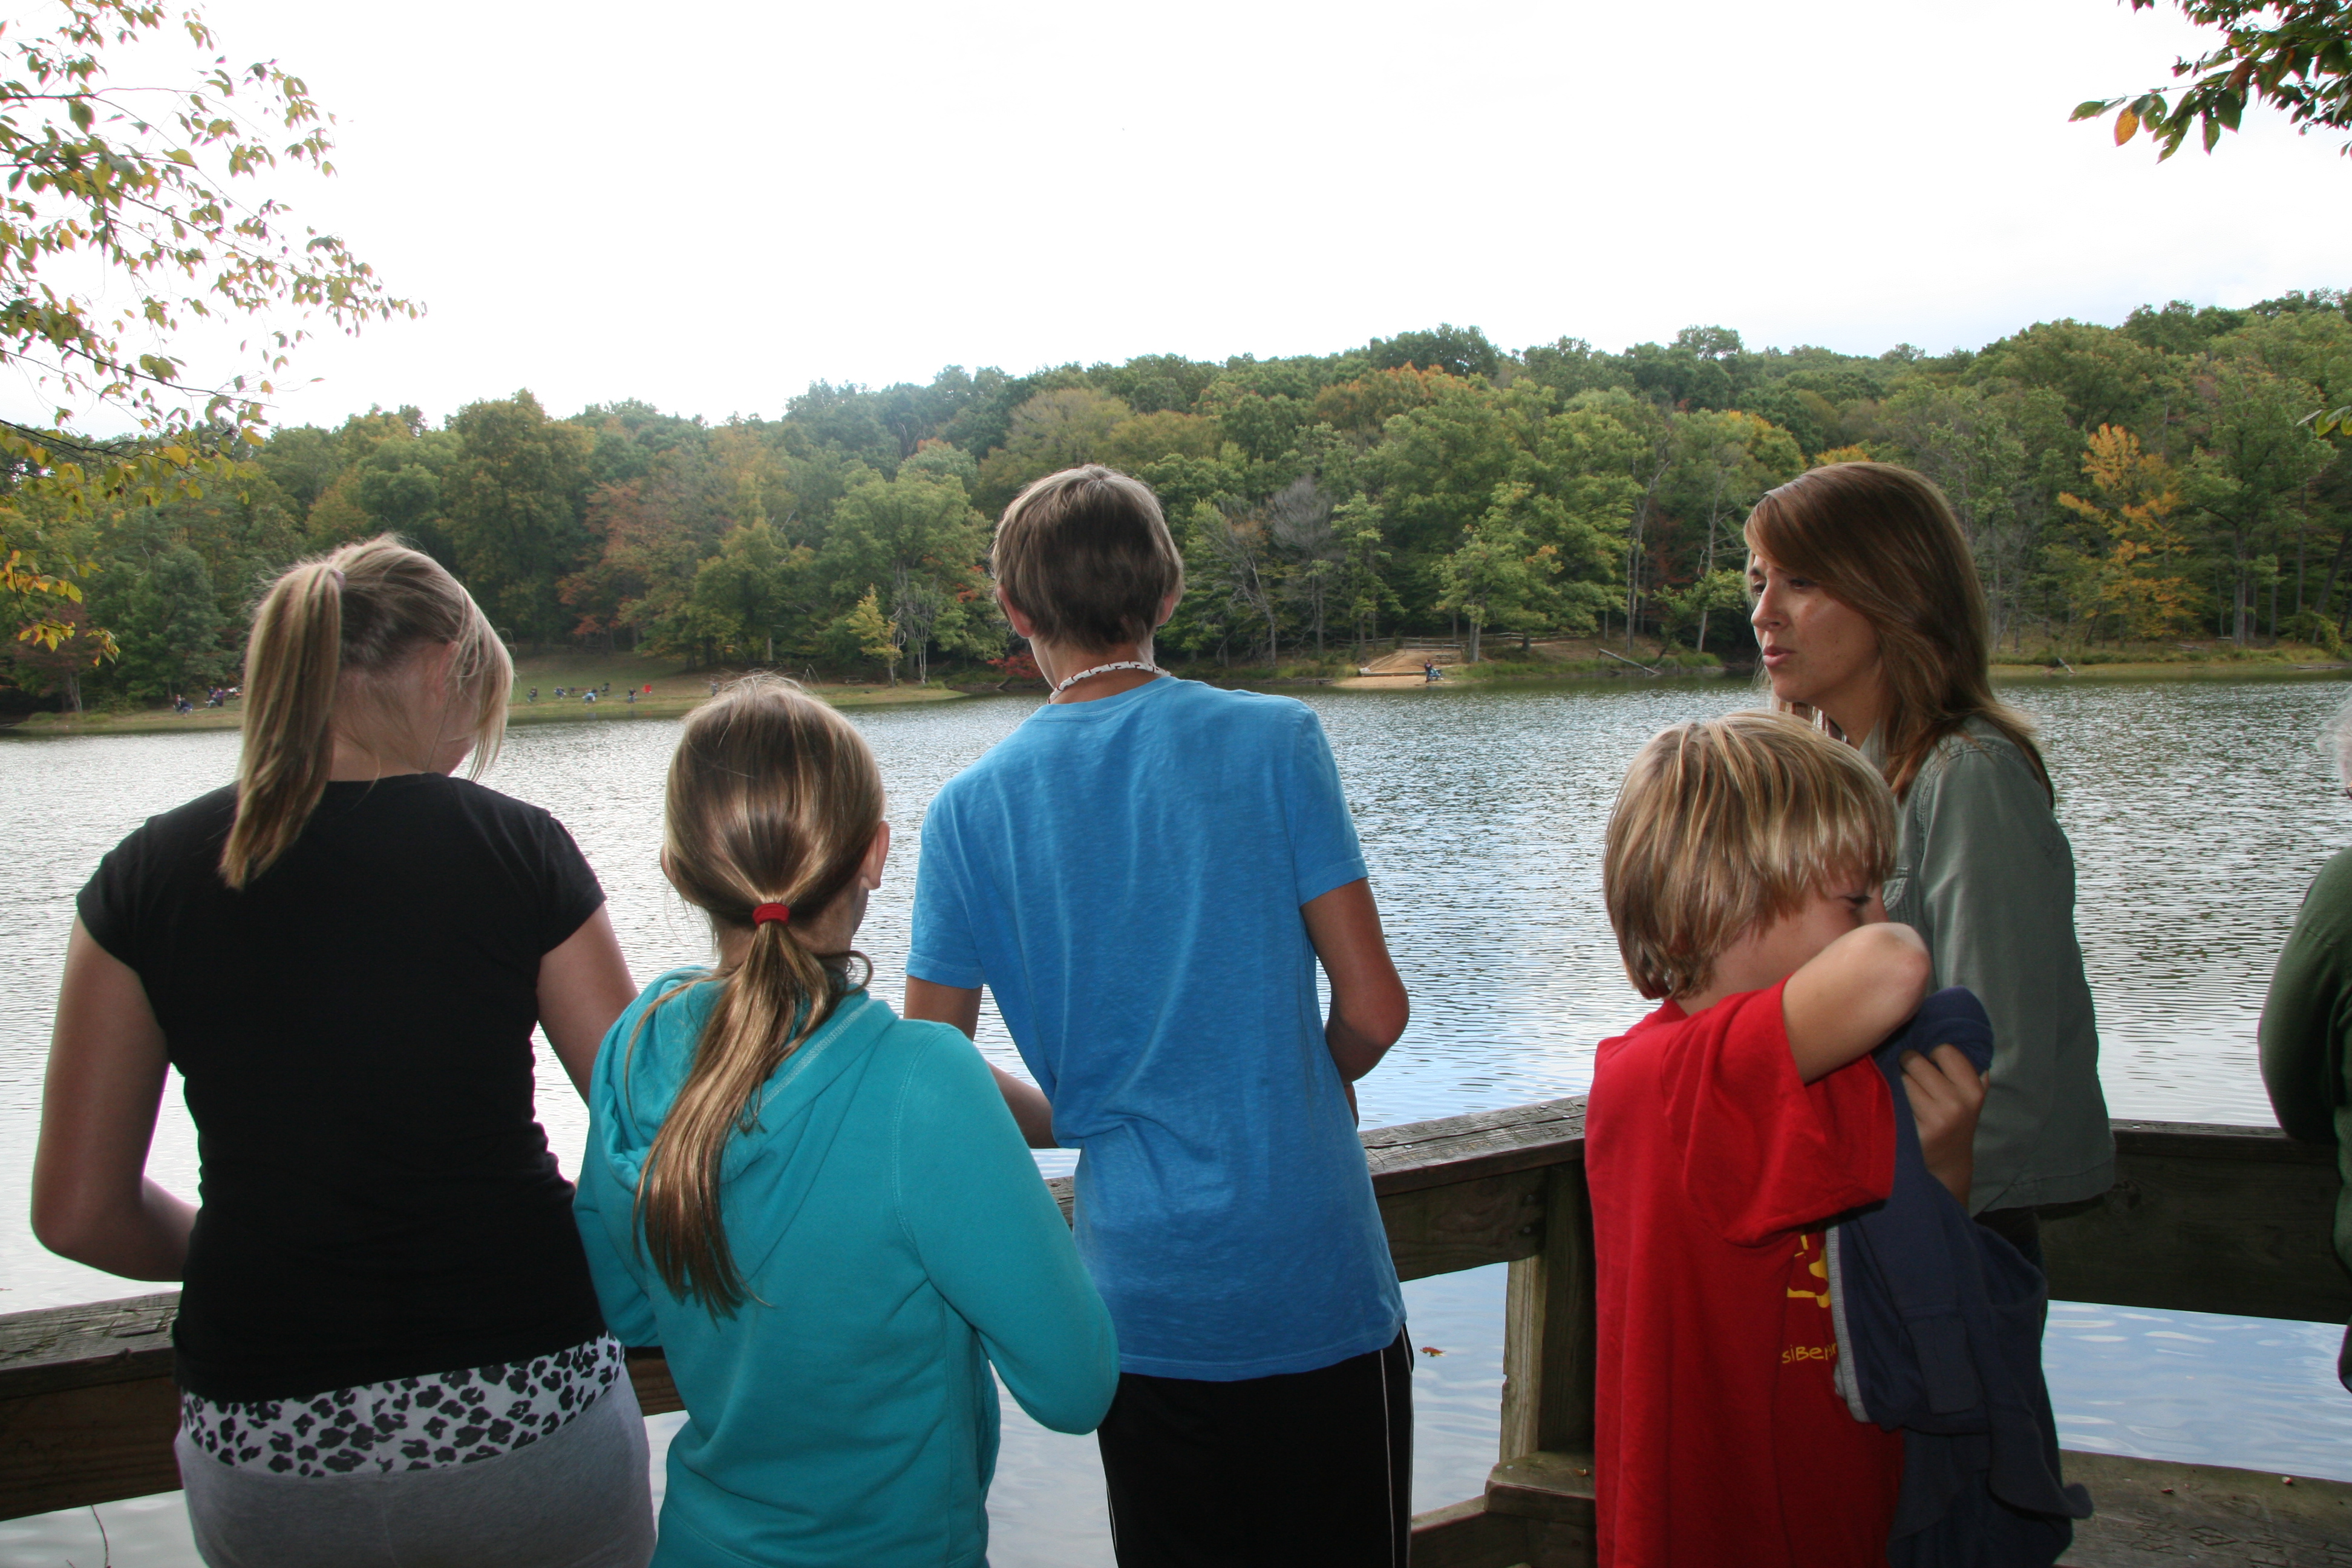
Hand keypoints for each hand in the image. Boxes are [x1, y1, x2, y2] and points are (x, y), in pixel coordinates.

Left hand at [1900, 1044, 1986, 1205]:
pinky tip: (1891, 1100)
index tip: (1928, 1061)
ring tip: (1900, 1087)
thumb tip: (1955, 1025)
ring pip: (1900, 1077)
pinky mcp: (1915, 1130)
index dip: (1931, 1051)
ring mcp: (1935, 1118)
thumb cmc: (1955, 1119)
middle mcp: (1958, 1103)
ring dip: (1895, 1077)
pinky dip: (1888, 1094)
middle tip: (1908, 1073)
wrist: (1948, 1164)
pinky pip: (1892, 1097)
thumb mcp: (1970, 1094)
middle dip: (1908, 1062)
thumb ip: (1968, 1065)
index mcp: (1974, 1089)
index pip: (1945, 1049)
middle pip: (1915, 1060)